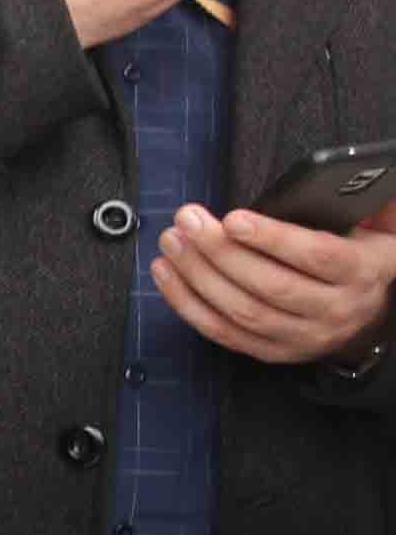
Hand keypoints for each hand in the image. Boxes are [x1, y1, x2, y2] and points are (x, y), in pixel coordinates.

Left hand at [154, 200, 395, 367]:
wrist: (368, 310)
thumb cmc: (353, 254)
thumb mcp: (365, 227)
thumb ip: (341, 206)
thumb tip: (316, 182)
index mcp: (361, 271)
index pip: (317, 256)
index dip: (272, 238)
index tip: (233, 218)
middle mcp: (337, 309)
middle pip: (272, 285)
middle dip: (221, 251)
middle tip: (187, 221)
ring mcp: (305, 336)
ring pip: (244, 311)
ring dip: (198, 275)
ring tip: (172, 243)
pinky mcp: (274, 352)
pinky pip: (224, 333)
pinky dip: (188, 303)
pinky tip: (167, 274)